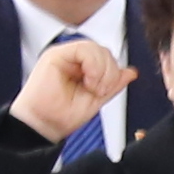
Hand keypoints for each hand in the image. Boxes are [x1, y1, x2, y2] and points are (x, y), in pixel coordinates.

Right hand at [16, 35, 133, 141]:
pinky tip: (87, 81)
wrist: (42, 125)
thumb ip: (113, 85)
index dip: (113, 72)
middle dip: (109, 72)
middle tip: (99, 91)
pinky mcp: (56, 55)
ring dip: (101, 70)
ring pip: (95, 48)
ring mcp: (65, 56)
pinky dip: (92, 65)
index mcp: (84, 69)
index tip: (105, 91)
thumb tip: (131, 72)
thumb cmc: (62, 116)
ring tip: (92, 87)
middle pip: (104, 51)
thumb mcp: (96, 100)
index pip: (107, 58)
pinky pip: (83, 48)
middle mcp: (74, 60)